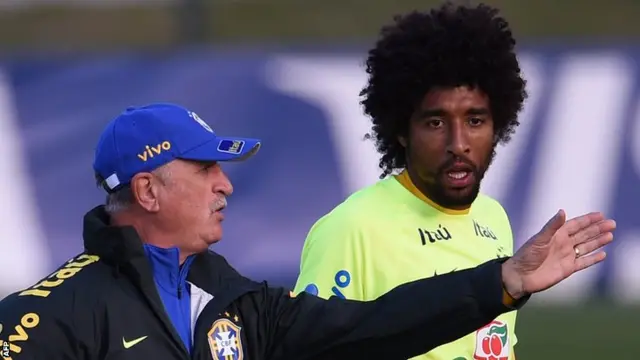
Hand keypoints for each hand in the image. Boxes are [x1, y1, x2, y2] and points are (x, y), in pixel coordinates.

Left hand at [501, 210, 615, 299]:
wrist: (521, 276)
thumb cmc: (527, 255)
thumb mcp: (539, 239)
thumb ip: (552, 226)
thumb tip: (563, 211)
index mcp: (556, 235)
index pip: (576, 224)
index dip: (588, 220)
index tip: (601, 215)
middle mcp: (563, 244)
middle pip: (584, 234)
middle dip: (598, 229)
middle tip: (612, 223)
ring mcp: (566, 256)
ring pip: (586, 247)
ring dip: (598, 241)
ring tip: (610, 235)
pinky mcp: (568, 269)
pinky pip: (584, 262)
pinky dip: (593, 258)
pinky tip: (602, 254)